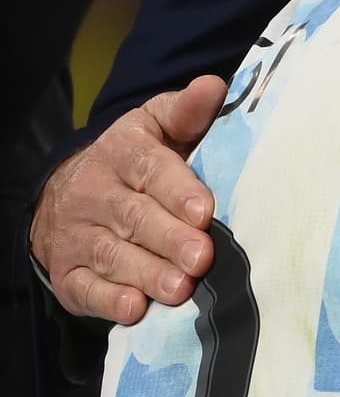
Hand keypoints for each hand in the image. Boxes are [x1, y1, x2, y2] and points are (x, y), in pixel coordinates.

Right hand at [29, 75, 225, 323]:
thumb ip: (188, 111)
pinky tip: (135, 309)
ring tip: (181, 289)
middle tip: (202, 257)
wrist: (72, 192)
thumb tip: (214, 87)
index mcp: (122, 149)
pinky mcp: (68, 272)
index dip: (178, 190)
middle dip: (169, 238)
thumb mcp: (159, 126)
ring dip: (147, 273)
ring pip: (112, 254)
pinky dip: (109, 301)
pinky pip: (85, 288)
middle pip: (134, 216)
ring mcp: (77, 233)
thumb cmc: (139, 160)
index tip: (204, 210)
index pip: (150, 168)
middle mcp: (94, 190)